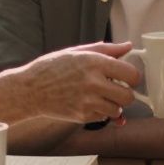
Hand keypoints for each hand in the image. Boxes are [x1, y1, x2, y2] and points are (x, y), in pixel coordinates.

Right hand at [16, 41, 139, 123]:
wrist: (30, 89)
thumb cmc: (53, 68)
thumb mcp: (78, 52)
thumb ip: (106, 50)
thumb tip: (127, 47)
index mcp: (95, 63)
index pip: (131, 74)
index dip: (133, 77)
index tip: (127, 78)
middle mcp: (93, 83)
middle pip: (128, 97)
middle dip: (125, 94)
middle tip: (116, 89)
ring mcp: (88, 102)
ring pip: (117, 110)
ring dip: (113, 106)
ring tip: (101, 97)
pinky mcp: (82, 116)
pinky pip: (103, 118)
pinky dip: (100, 113)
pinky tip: (88, 103)